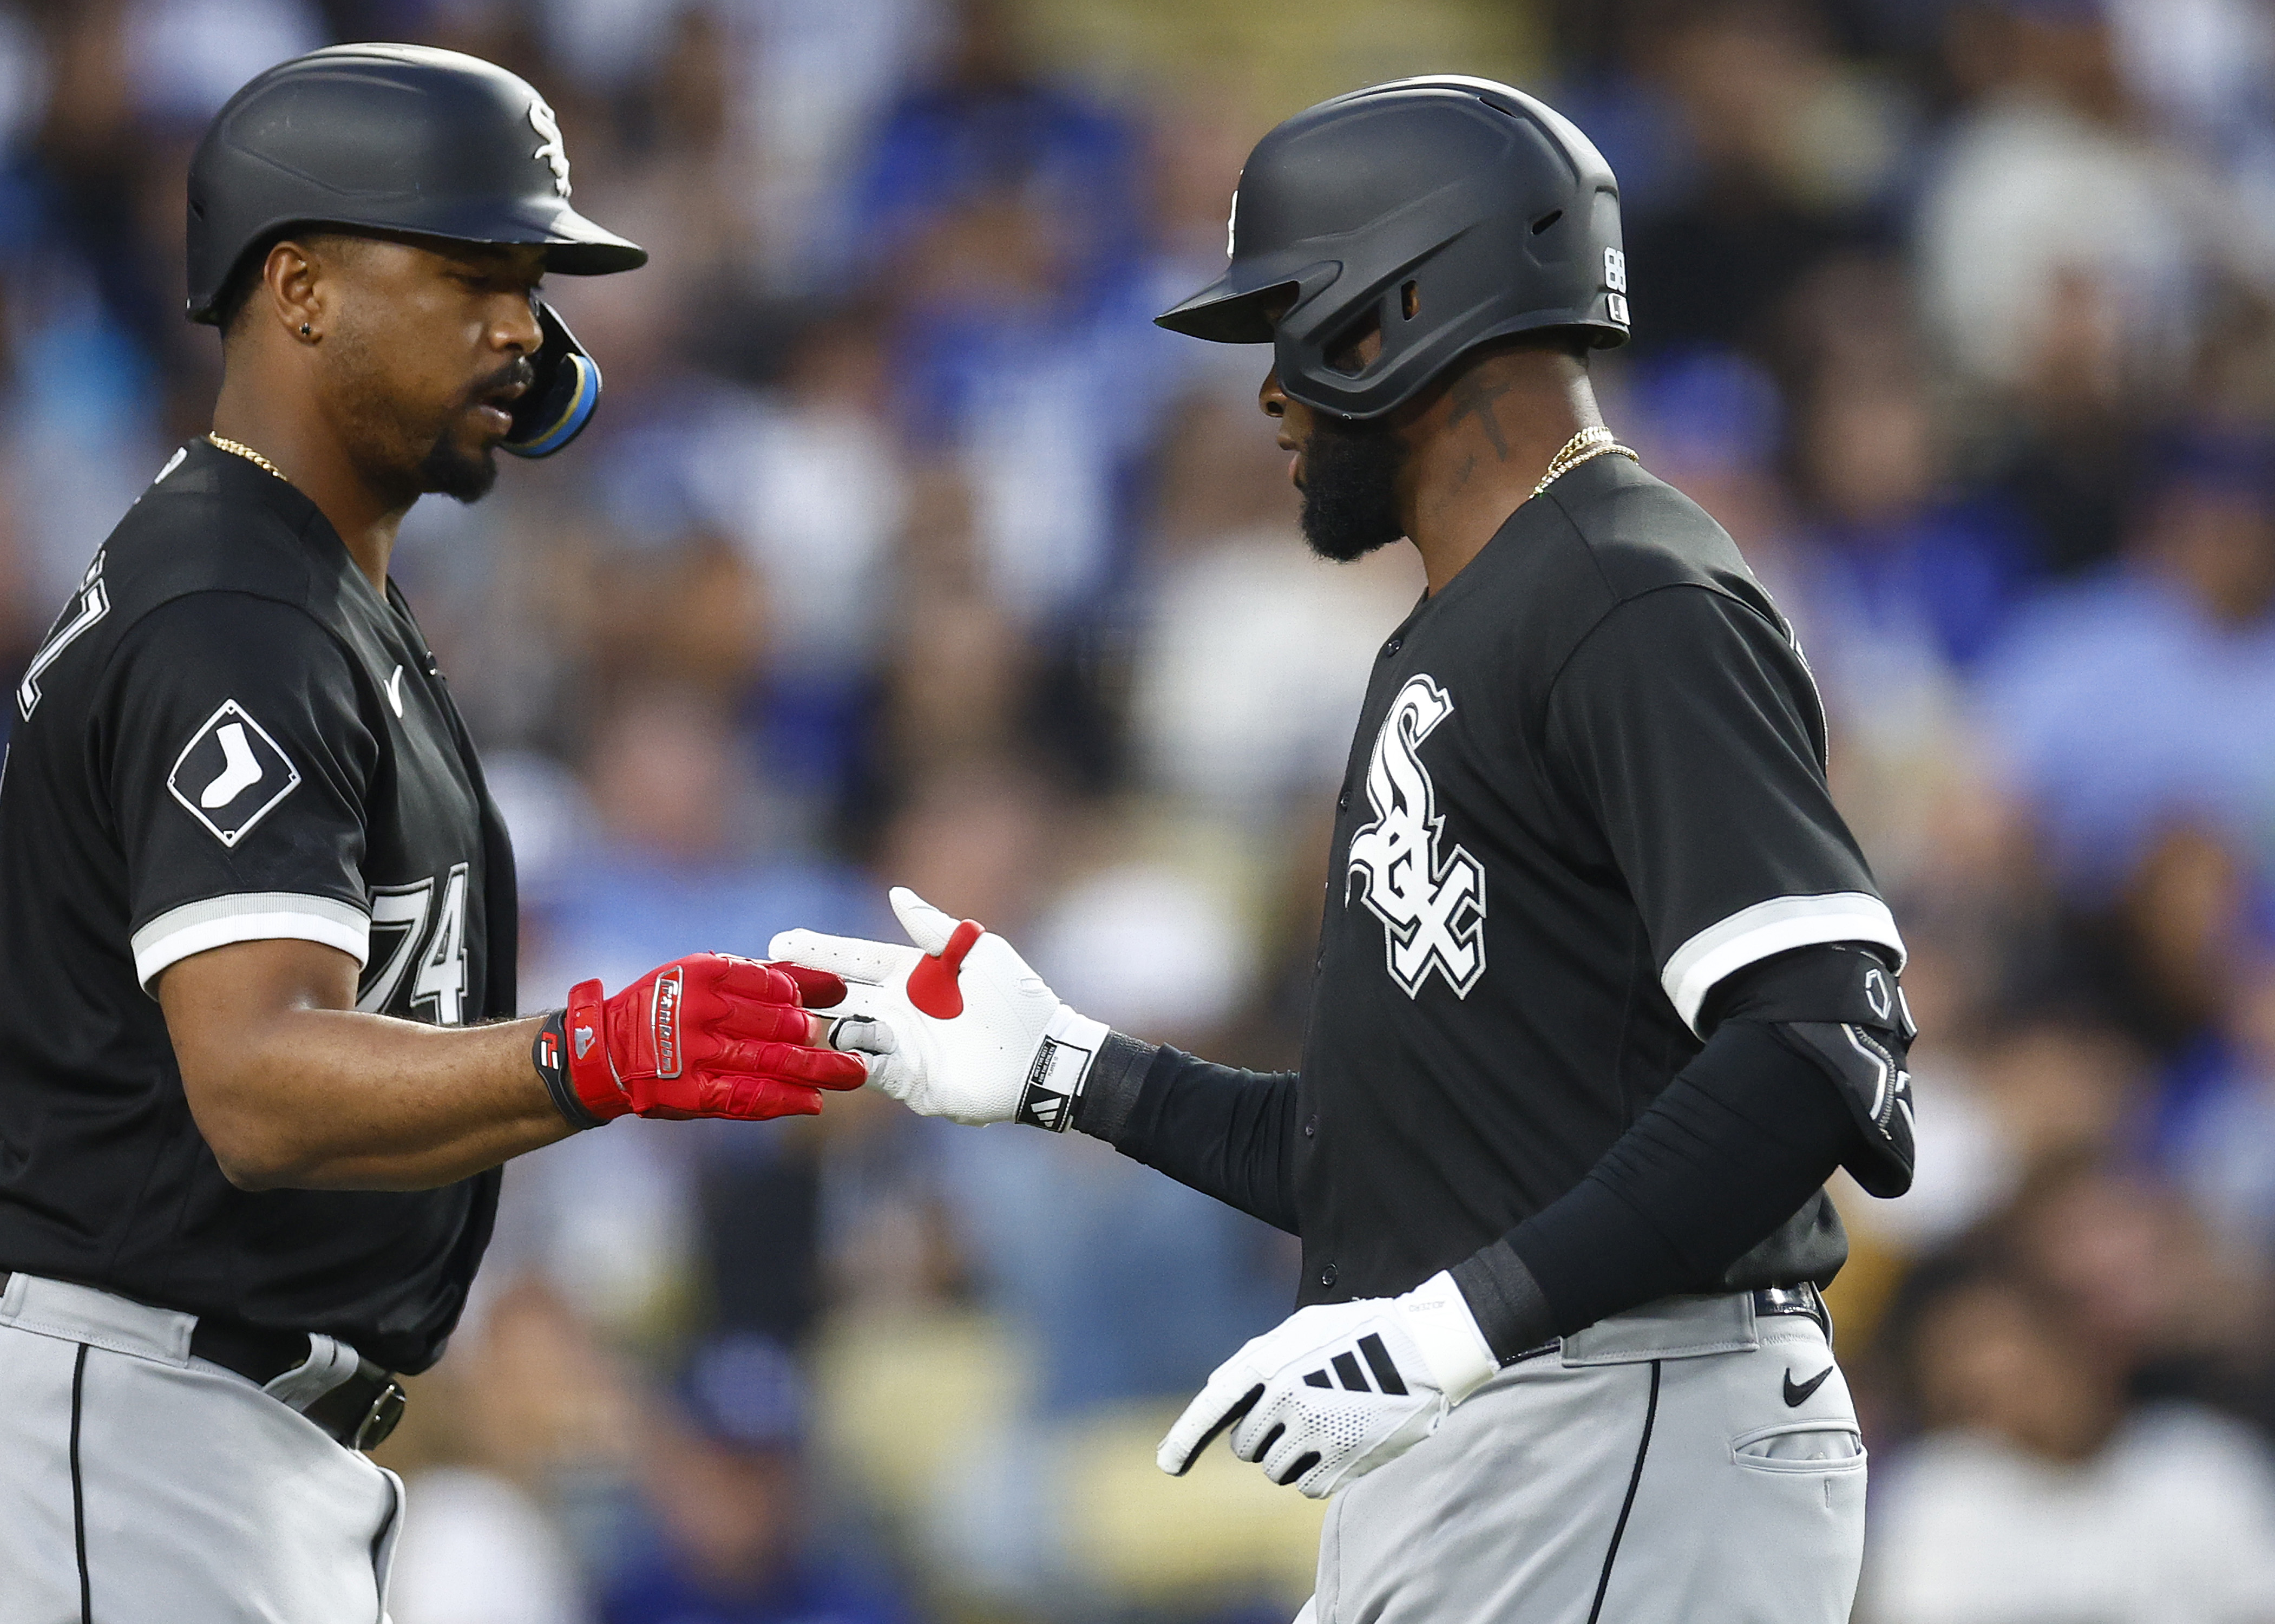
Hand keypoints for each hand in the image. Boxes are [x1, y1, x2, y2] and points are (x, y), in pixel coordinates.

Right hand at [557, 953, 866, 1122]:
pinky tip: (813, 1102)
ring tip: (851, 1073)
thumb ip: (763, 977)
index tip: (838, 999)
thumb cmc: (668, 1005)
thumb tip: (831, 984)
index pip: (771, 983)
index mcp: (703, 974)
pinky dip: (784, 1100)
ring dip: (817, 1069)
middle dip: (816, 1034)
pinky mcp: (691, 1093)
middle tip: (847, 1041)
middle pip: (777, 1023)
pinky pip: (747, 1097)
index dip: (808, 993)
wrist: (606, 1050)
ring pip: (770, 1061)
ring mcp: (695, 1055)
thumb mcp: (704, 976)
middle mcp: (699, 1012)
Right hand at [768, 887, 1107, 1128]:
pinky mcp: (905, 1080)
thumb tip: (895, 894)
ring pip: (842, 1034)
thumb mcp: (978, 953)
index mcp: (912, 973)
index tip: (781, 941)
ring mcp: (899, 1045)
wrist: (1041, 1059)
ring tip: (789, 1021)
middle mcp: (898, 1008)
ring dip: (818, 1028)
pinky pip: (862, 1071)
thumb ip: (933, 928)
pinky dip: (842, 1063)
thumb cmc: (1017, 1000)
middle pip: (837, 996)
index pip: (854, 957)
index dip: (818, 950)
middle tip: (765, 985)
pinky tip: (822, 1056)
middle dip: (801, 990)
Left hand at [1157, 1271, 1498, 1498]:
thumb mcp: (1301, 1330)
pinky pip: (1308, 1487)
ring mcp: (1318, 1434)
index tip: (1167, 1464)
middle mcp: (1288, 1400)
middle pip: (1246, 1447)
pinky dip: (1316, 1474)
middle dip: (1261, 1437)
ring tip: (1325, 1423)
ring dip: (1289, 1457)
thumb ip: (1254, 1360)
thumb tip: (1215, 1391)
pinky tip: (1340, 1443)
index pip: (1214, 1405)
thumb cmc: (1358, 1335)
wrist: (1424, 1351)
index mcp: (1272, 1364)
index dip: (1184, 1437)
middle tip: (1297, 1414)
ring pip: (1275, 1470)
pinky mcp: (1345, 1463)